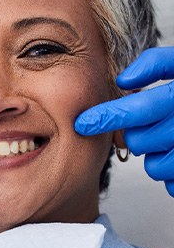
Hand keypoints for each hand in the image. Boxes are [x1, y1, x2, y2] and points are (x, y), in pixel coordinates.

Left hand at [75, 47, 173, 195]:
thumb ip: (156, 63)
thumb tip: (123, 80)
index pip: (139, 108)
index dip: (106, 116)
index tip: (83, 123)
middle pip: (141, 141)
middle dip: (137, 134)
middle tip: (150, 124)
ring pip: (154, 166)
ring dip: (154, 155)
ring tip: (168, 139)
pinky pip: (171, 184)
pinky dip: (171, 172)